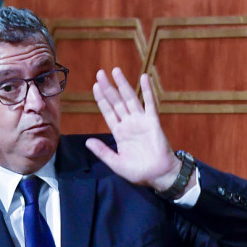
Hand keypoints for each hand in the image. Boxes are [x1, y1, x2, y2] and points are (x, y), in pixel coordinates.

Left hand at [86, 68, 185, 191]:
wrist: (158, 176)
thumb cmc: (139, 172)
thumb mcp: (116, 163)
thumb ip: (102, 151)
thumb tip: (88, 141)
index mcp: (119, 133)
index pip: (108, 112)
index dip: (101, 99)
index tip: (95, 86)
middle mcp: (129, 124)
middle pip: (116, 102)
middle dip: (107, 88)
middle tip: (100, 73)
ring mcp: (140, 121)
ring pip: (130, 99)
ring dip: (122, 84)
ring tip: (115, 71)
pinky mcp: (152, 121)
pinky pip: (149, 103)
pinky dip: (147, 90)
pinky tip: (144, 77)